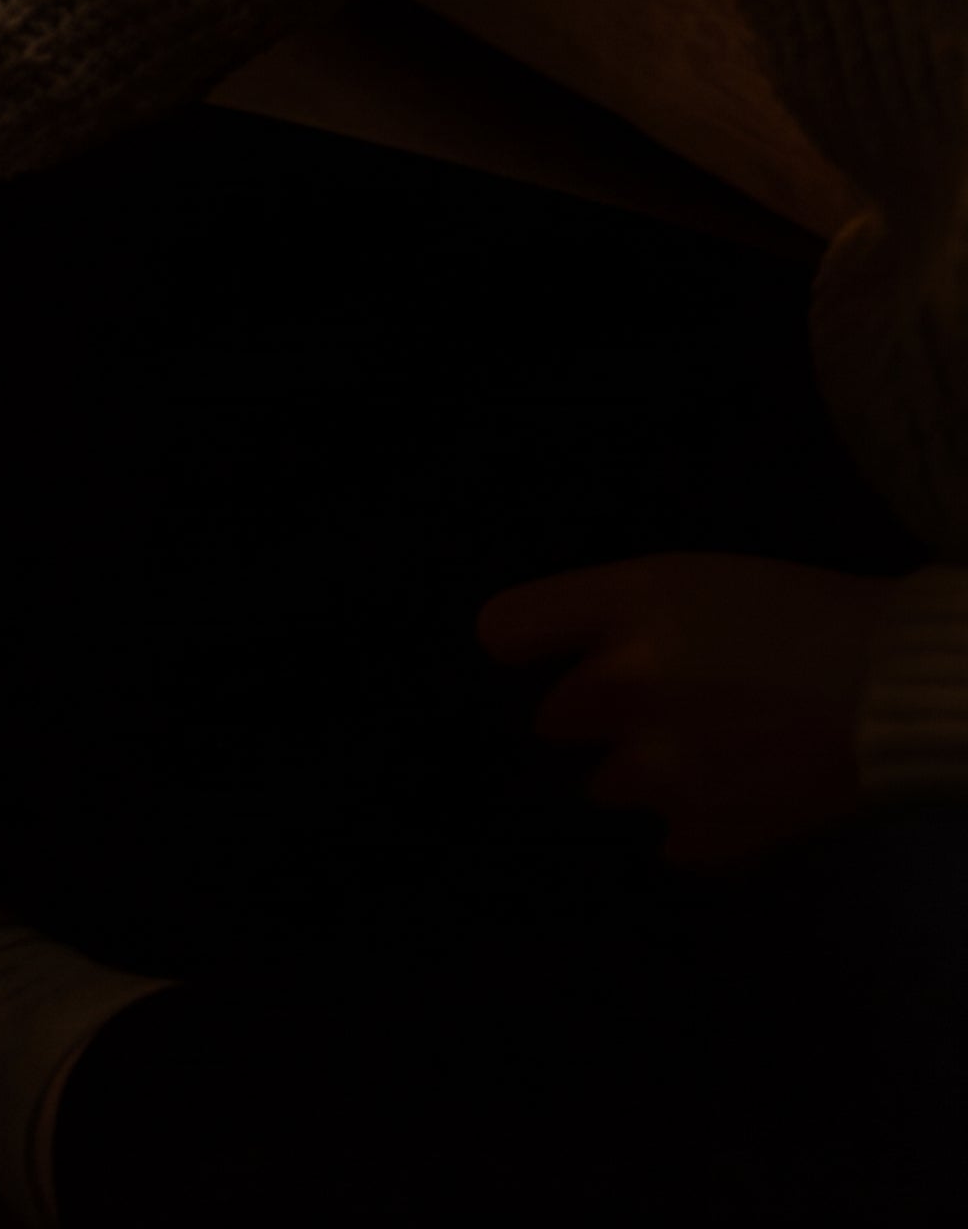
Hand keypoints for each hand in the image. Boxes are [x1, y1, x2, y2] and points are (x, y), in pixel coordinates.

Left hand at [479, 553, 885, 868]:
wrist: (909, 690)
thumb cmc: (808, 618)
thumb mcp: (695, 580)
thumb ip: (608, 614)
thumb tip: (526, 651)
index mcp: (628, 610)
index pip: (507, 631)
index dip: (520, 645)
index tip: (529, 657)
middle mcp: (624, 688)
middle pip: (556, 718)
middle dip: (601, 714)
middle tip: (676, 701)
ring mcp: (660, 770)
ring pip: (608, 783)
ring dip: (647, 771)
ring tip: (722, 747)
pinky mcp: (704, 832)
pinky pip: (672, 836)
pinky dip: (701, 821)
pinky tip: (749, 787)